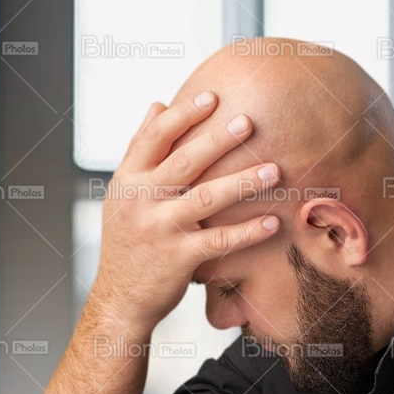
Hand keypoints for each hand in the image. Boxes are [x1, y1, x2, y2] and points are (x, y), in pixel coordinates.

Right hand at [90, 91, 281, 335]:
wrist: (119, 298)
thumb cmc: (128, 240)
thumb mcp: (123, 192)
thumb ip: (140, 149)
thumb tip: (158, 105)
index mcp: (128, 180)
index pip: (154, 137)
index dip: (183, 114)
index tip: (212, 96)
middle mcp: (141, 201)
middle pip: (184, 162)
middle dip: (218, 140)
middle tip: (248, 121)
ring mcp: (160, 230)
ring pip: (205, 198)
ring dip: (242, 182)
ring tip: (274, 169)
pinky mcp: (178, 259)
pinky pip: (219, 241)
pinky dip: (248, 231)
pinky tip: (273, 222)